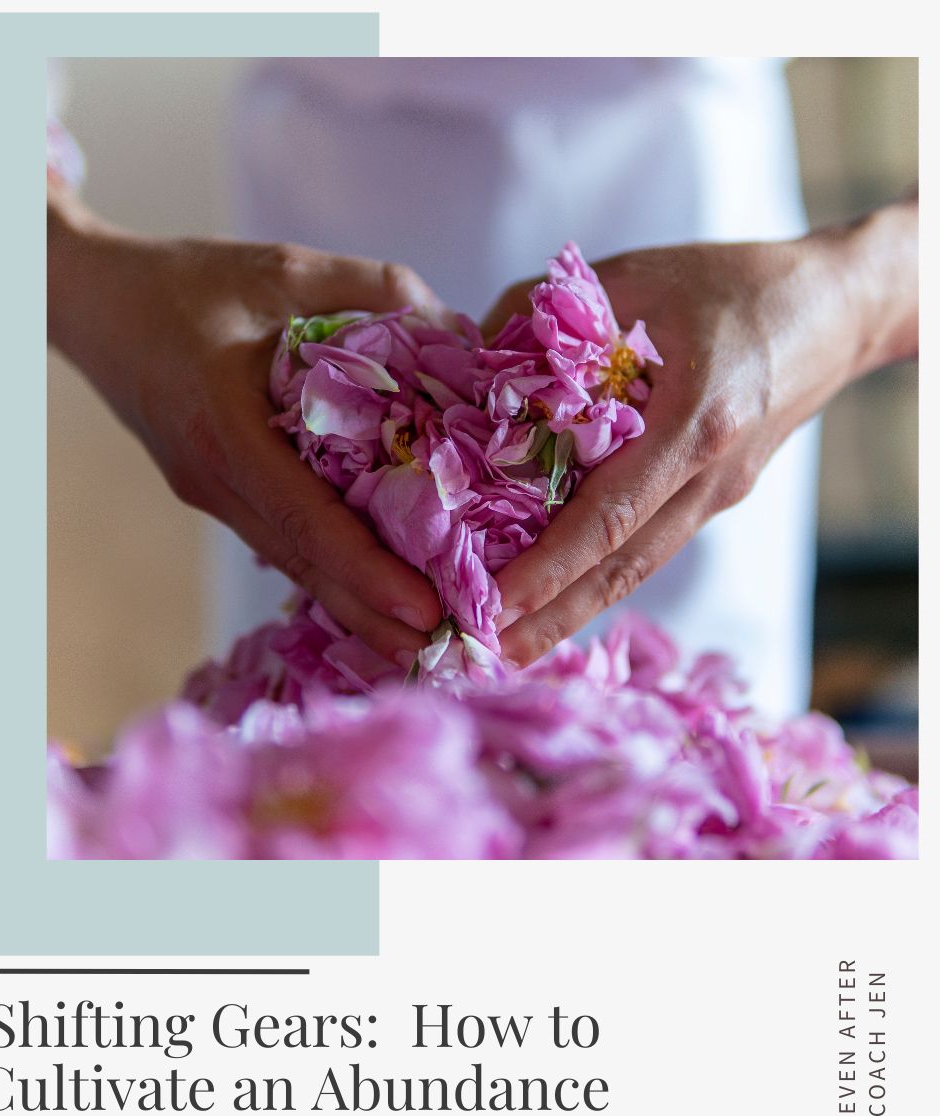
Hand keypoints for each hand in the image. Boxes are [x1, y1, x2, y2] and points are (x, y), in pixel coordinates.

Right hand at [48, 185, 444, 664]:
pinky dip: (330, 572)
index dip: (367, 571)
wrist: (91, 303)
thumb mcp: (286, 268)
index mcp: (226, 429)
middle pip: (304, 566)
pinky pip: (281, 542)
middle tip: (446, 654)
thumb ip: (376, 291)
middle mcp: (215, 480)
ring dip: (354, 607)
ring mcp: (211, 495)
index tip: (425, 609)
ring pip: (293, 564)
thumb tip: (463, 336)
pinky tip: (374, 594)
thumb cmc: (185, 281)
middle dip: (373, 617)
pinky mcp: (216, 494)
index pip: (305, 519)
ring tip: (423, 641)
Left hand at [482, 202, 917, 666]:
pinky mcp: (716, 499)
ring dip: (574, 612)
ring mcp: (718, 496)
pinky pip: (651, 545)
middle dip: (553, 616)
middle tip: (486, 653)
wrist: (836, 309)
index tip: (495, 602)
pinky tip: (557, 597)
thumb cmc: (734, 283)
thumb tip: (465, 365)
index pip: (611, 515)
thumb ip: (541, 314)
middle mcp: (711, 476)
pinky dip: (601, 577)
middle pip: (624, 567)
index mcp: (697, 421)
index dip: (550, 567)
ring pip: (638, 568)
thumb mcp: (632, 276)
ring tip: (513, 646)